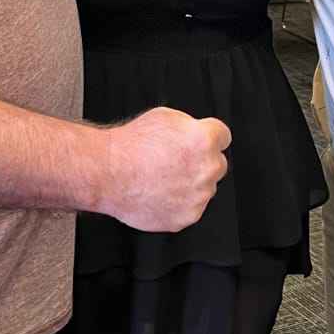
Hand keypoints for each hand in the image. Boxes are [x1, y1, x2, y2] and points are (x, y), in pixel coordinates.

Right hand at [102, 107, 229, 231]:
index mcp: (204, 141)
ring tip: (164, 177)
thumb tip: (198, 133)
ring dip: (191, 184)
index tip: (201, 142)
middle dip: (202, 162)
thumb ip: (192, 127)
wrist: (109, 173)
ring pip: (205, 188)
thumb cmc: (131, 145)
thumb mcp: (166, 117)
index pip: (224, 137)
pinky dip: (180, 203)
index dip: (209, 137)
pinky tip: (161, 192)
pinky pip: (191, 208)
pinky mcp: (187, 216)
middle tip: (177, 161)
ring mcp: (198, 196)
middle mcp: (207, 169)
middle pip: (218, 164)